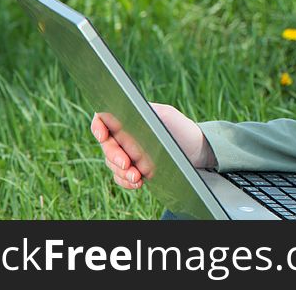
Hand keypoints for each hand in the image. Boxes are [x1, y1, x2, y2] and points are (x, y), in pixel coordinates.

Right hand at [91, 102, 214, 189]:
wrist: (197, 151)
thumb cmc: (182, 128)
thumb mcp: (167, 115)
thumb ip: (146, 112)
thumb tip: (123, 115)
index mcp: (129, 117)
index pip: (103, 119)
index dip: (98, 126)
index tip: (103, 136)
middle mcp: (124, 136)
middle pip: (107, 145)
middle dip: (114, 156)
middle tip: (126, 164)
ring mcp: (127, 154)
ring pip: (112, 163)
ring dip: (121, 172)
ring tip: (137, 177)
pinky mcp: (133, 170)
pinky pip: (121, 177)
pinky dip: (126, 181)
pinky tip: (137, 183)